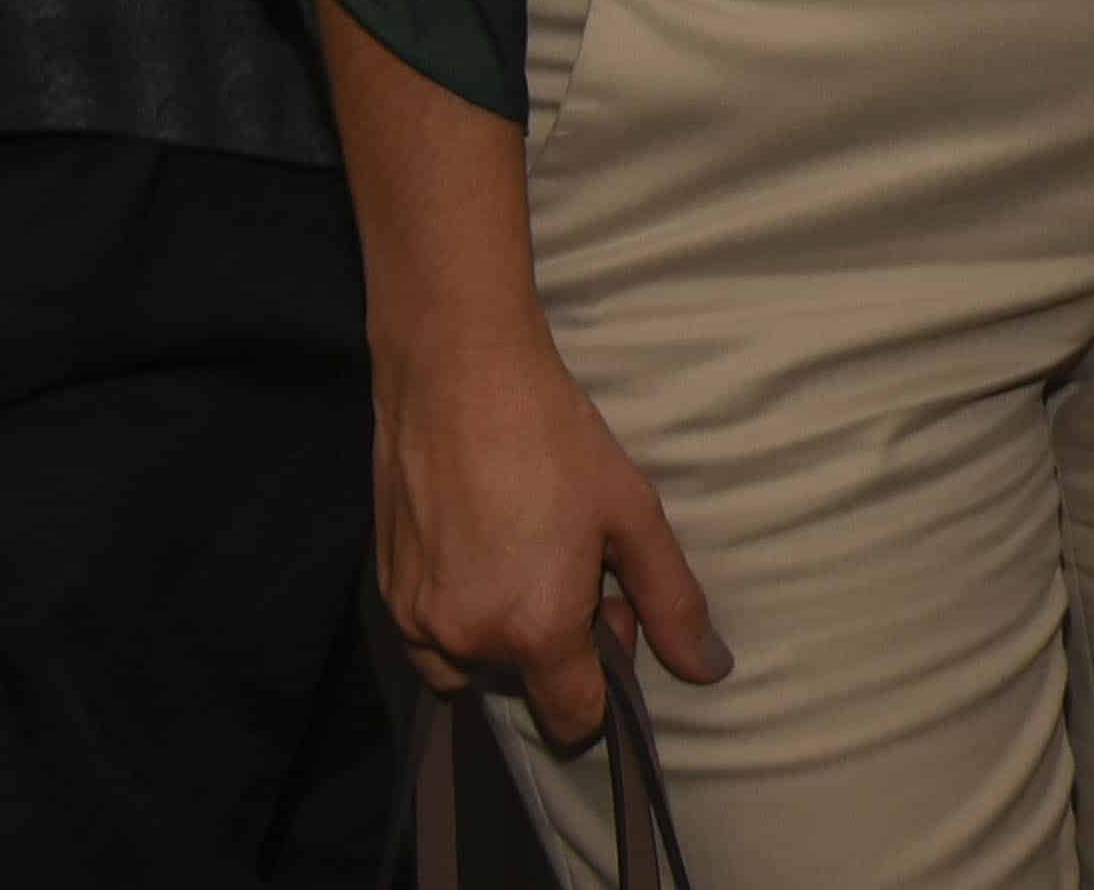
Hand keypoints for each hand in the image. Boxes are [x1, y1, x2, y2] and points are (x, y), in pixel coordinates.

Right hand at [370, 305, 723, 748]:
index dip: (604, 685)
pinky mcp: (384, 592)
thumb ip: (671, 601)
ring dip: (502, 633)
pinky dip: (460, 613)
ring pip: (472, 666)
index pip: (573, 718)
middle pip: (525, 684)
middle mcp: (465, 642)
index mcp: (533, 630)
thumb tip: (710, 671)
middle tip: (573, 561)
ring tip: (523, 553)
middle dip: (556, 643)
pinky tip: (481, 547)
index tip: (610, 619)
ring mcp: (415, 619)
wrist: (457, 375)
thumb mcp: (633, 516)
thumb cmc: (555, 439)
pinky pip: (430, 636)